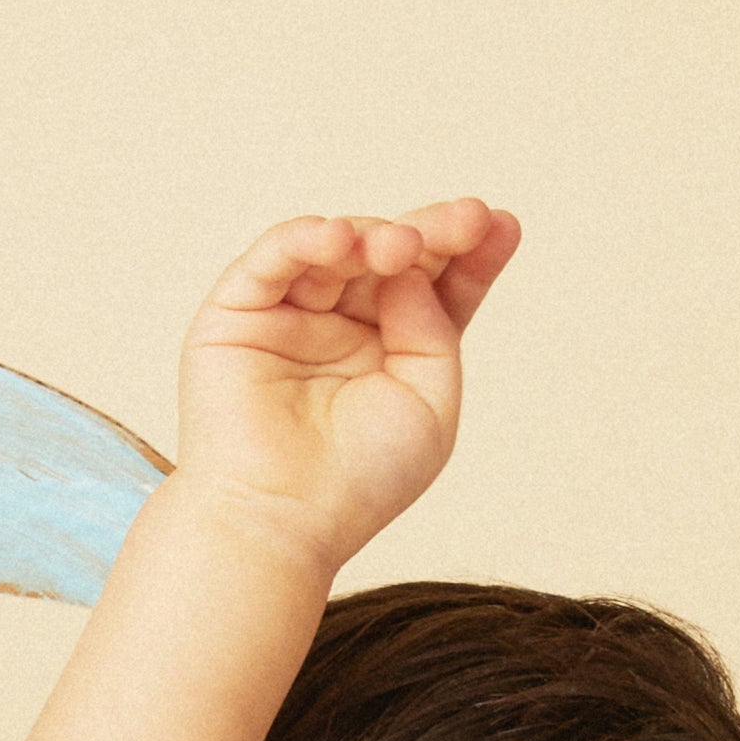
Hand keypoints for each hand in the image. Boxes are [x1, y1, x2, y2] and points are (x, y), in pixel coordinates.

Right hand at [174, 199, 521, 574]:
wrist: (280, 521)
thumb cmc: (360, 480)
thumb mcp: (430, 403)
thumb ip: (435, 329)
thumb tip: (411, 264)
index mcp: (391, 353)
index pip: (435, 289)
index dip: (468, 254)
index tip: (501, 223)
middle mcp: (341, 328)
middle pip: (391, 258)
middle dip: (430, 234)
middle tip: (466, 218)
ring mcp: (291, 316)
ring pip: (338, 249)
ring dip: (374, 237)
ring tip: (402, 245)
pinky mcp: (238, 312)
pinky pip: (273, 258)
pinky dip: (305, 239)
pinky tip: (341, 238)